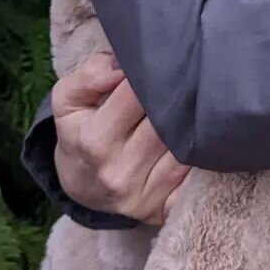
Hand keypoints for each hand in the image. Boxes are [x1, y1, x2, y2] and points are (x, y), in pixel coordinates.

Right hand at [52, 52, 189, 224]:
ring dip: (193, 122)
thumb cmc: (79, 133)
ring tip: (196, 102)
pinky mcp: (165, 208)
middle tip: (188, 76)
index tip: (163, 61)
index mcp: (95, 141)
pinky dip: (200, 154)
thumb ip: (89, 76)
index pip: (136, 96)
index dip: (152, 75)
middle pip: (166, 121)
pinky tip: (201, 137)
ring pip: (185, 145)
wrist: (83, 186)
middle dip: (177, 96)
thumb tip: (120, 66)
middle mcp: (121, 171)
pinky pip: (194, 175)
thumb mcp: (68, 101)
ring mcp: (145, 194)